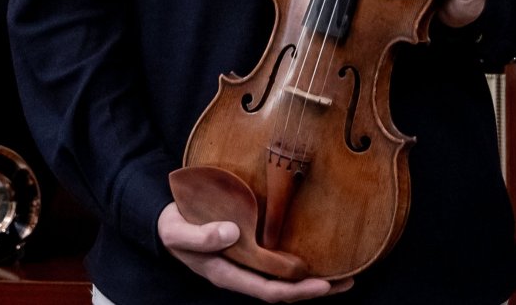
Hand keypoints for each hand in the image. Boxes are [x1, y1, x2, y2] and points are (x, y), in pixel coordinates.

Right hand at [158, 203, 349, 300]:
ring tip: (342, 275)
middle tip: (347, 282)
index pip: (268, 290)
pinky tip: (315, 256)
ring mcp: (247, 266)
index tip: (322, 284)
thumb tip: (233, 233)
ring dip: (312, 281)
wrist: (167, 223)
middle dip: (315, 290)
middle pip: (284, 292)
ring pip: (285, 281)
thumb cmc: (173, 228)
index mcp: (226, 273)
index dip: (297, 290)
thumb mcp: (178, 232)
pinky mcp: (250, 253)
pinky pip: (279, 266)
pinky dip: (299, 266)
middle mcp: (241, 274)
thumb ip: (202, 236)